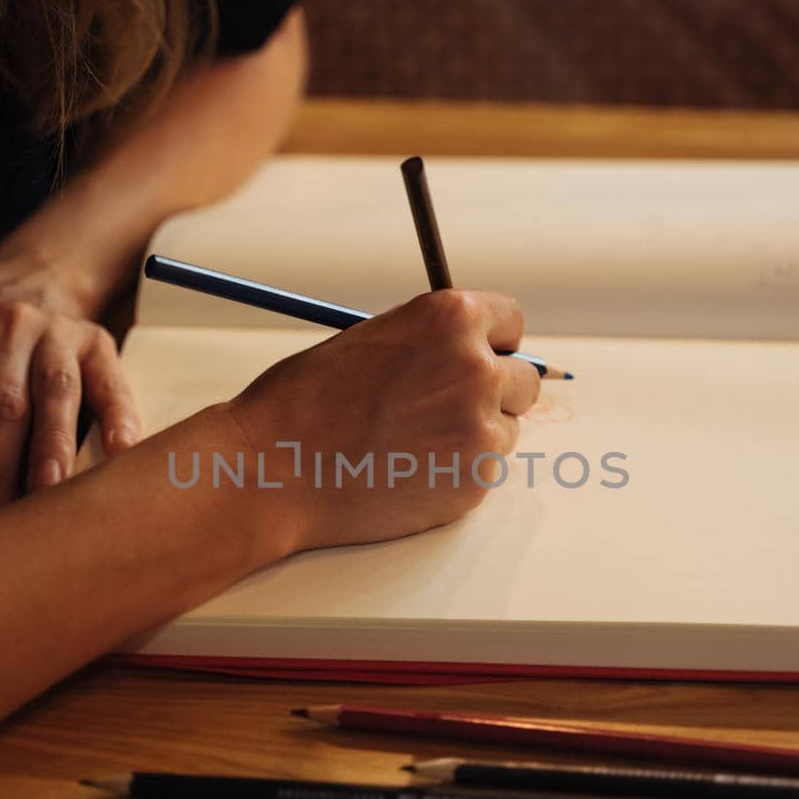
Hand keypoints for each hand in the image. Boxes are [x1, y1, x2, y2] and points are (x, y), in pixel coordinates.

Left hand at [0, 255, 140, 526]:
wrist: (27, 293)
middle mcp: (6, 324)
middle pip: (2, 403)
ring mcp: (57, 331)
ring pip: (55, 392)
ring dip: (52, 447)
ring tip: (49, 495)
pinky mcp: (98, 343)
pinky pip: (111, 383)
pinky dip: (117, 417)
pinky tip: (120, 452)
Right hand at [223, 290, 541, 550]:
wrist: (276, 468)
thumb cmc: (308, 402)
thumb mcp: (373, 340)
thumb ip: (432, 344)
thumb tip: (474, 356)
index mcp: (450, 318)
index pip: (511, 323)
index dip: (492, 342)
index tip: (480, 357)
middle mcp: (477, 367)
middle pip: (523, 379)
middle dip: (492, 393)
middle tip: (443, 410)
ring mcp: (481, 427)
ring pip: (505, 429)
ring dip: (473, 436)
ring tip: (410, 443)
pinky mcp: (476, 480)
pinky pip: (485, 470)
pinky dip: (457, 473)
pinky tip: (407, 471)